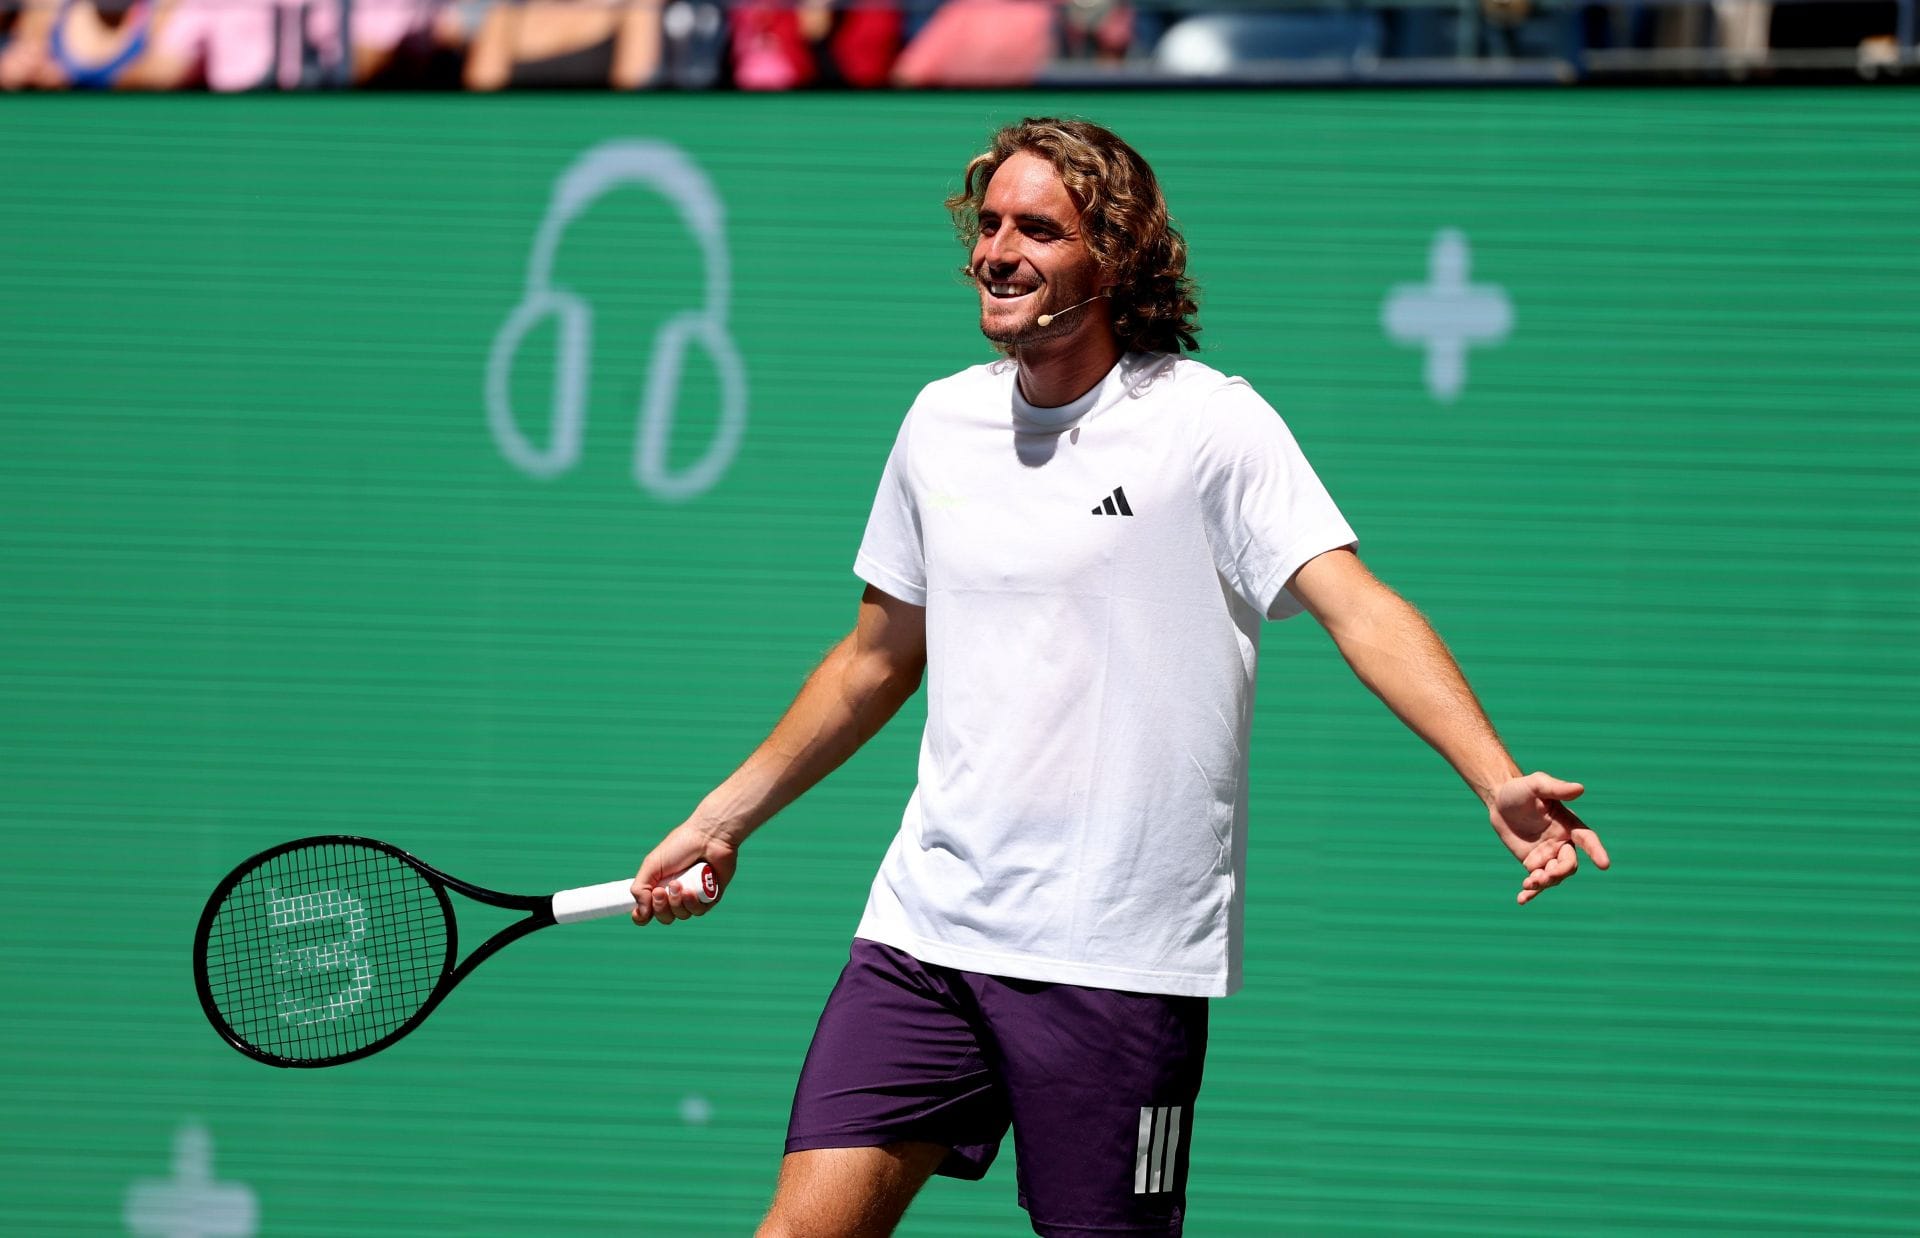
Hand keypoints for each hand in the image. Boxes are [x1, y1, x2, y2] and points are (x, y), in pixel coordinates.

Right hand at [630, 821, 737, 925]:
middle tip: (661, 891)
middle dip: (660, 907)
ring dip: (676, 903)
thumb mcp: (652, 864)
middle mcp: (676, 893)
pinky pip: (699, 911)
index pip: (647, 910)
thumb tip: (639, 912)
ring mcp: (694, 896)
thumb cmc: (680, 846)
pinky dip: (692, 904)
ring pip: (681, 915)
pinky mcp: (710, 897)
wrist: (709, 837)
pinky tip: (691, 891)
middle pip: (664, 917)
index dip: (642, 915)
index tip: (639, 912)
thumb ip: (640, 888)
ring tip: (679, 885)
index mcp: (659, 885)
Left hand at [1488, 772, 1609, 905]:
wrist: (1499, 801)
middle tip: (1545, 874)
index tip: (1604, 865)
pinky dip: (1531, 892)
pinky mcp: (1533, 864)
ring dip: (1545, 882)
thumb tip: (1580, 789)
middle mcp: (1562, 843)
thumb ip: (1556, 788)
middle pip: (1570, 864)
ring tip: (1528, 883)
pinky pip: (1536, 881)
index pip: (1587, 839)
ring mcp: (1548, 855)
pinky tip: (1521, 899)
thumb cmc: (1520, 789)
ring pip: (1554, 876)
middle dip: (1561, 872)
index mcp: (1569, 824)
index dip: (1597, 851)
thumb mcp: (1536, 784)